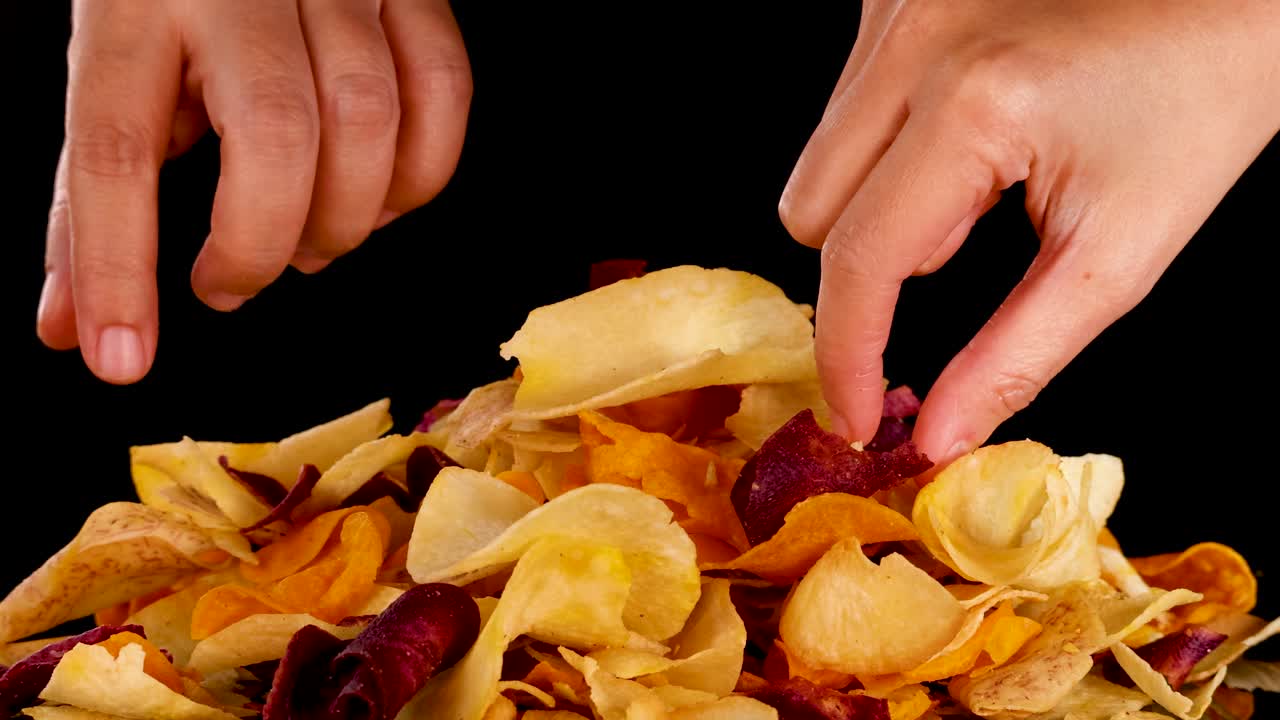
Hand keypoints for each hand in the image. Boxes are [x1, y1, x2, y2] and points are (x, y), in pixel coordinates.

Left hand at [38, 0, 471, 383]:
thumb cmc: (171, 2)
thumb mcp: (113, 82)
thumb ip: (93, 203)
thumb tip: (77, 330)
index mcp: (133, 8)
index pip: (116, 149)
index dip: (119, 267)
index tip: (122, 359)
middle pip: (275, 134)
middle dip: (265, 241)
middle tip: (236, 278)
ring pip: (370, 118)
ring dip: (347, 218)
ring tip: (312, 240)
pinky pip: (444, 90)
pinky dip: (421, 174)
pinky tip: (381, 195)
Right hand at [780, 0, 1279, 464]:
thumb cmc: (1208, 95)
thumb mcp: (1122, 249)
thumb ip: (1017, 355)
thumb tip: (937, 436)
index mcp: (972, 104)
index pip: (859, 259)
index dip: (846, 354)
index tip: (857, 414)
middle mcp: (912, 41)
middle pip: (806, 213)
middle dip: (866, 263)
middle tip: (964, 247)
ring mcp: (896, 6)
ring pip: (819, 161)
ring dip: (881, 200)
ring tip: (985, 176)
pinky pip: (845, 109)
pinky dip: (891, 144)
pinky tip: (972, 129)